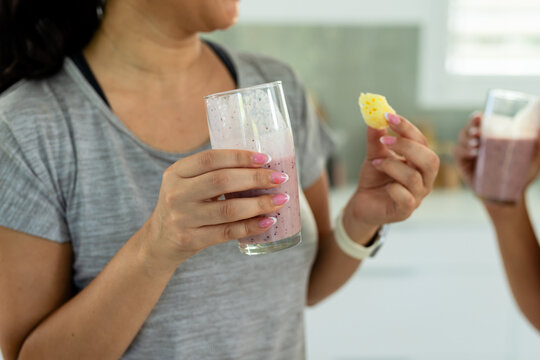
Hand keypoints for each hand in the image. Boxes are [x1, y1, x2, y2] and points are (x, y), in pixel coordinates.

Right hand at [139, 150, 289, 268]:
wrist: (159, 241)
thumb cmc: (184, 205)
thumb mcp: (187, 183)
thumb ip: (213, 173)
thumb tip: (263, 165)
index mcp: (176, 172)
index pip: (210, 158)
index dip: (239, 157)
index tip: (265, 159)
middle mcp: (176, 193)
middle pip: (221, 181)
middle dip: (255, 179)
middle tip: (280, 178)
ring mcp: (182, 218)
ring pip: (228, 209)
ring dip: (259, 204)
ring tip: (280, 200)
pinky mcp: (190, 240)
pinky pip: (227, 232)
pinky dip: (251, 226)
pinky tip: (268, 221)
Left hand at [349, 113, 439, 228]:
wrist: (363, 203)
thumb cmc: (375, 178)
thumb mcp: (374, 155)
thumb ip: (375, 138)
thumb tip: (375, 117)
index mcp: (420, 162)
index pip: (422, 142)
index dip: (407, 128)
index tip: (388, 117)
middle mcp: (424, 179)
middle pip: (430, 159)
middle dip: (406, 146)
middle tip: (383, 140)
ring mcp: (417, 196)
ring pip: (414, 177)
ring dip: (391, 166)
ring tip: (376, 163)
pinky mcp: (405, 211)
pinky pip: (406, 198)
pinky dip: (393, 189)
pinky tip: (384, 186)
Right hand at [454, 112, 539, 205]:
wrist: (509, 196)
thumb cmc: (520, 175)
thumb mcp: (532, 158)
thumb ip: (536, 143)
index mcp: (491, 137)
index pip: (480, 123)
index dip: (477, 118)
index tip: (480, 116)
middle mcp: (478, 142)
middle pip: (468, 128)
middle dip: (470, 127)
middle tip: (477, 132)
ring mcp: (469, 153)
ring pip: (461, 138)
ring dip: (466, 139)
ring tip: (477, 144)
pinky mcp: (463, 164)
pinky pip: (457, 152)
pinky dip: (463, 151)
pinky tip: (473, 154)